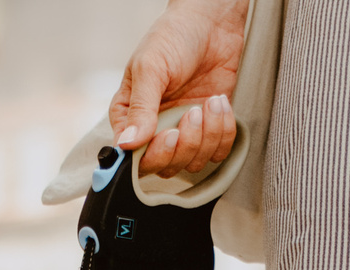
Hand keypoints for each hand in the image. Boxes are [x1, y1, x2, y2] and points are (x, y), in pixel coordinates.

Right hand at [109, 0, 248, 178]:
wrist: (211, 22)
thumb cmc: (173, 37)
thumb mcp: (151, 68)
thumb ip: (140, 108)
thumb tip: (125, 144)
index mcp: (130, 117)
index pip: (135, 159)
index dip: (154, 154)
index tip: (168, 134)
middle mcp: (154, 129)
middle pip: (166, 167)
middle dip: (186, 143)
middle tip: (192, 111)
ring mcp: (183, 131)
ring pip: (194, 162)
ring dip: (209, 135)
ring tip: (210, 102)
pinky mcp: (210, 129)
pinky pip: (218, 152)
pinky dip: (224, 132)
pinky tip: (220, 104)